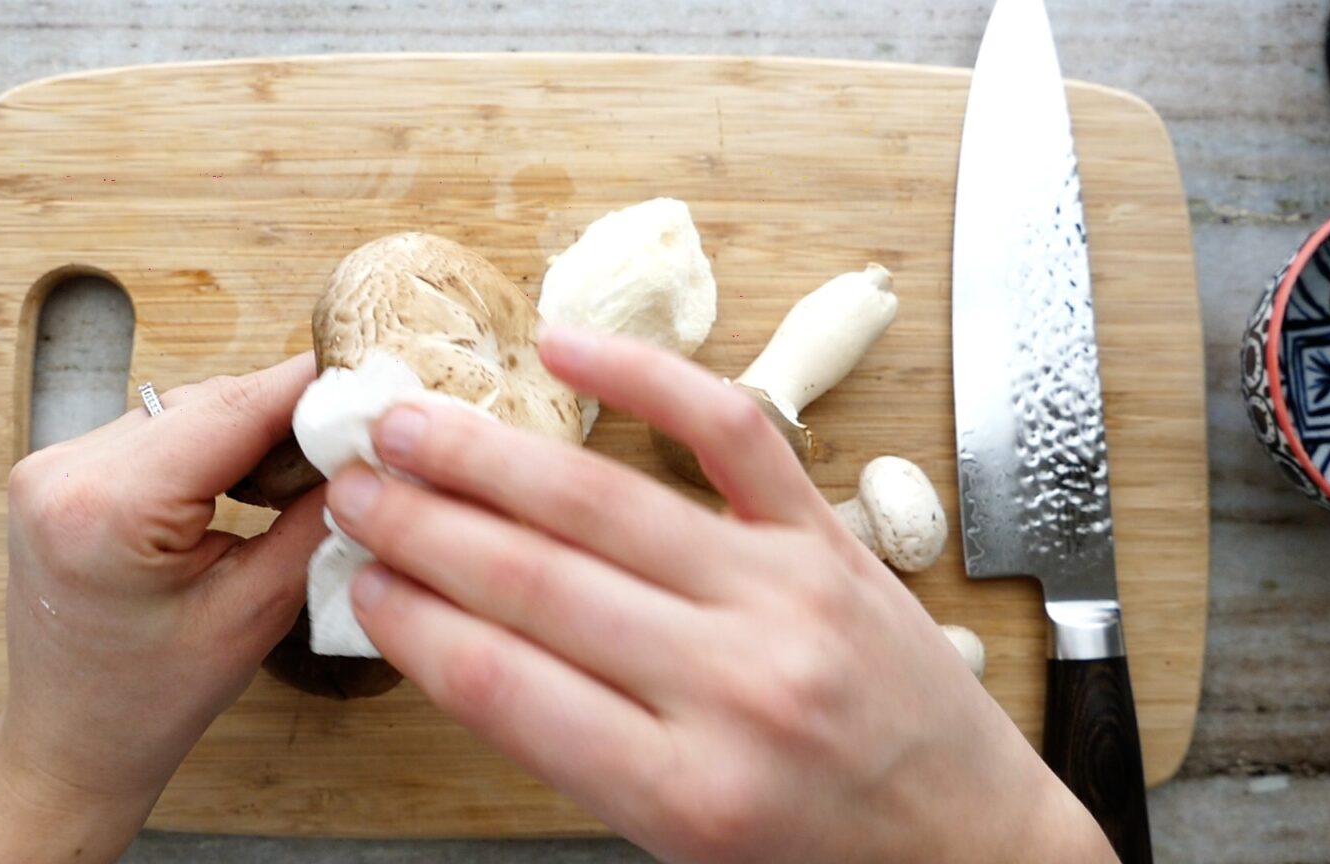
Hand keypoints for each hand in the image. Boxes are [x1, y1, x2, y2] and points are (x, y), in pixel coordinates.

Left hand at [0, 354, 328, 862]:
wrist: (72, 742)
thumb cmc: (157, 698)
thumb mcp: (258, 611)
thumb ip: (314, 519)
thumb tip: (364, 451)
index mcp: (109, 508)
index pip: (232, 409)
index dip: (309, 384)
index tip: (372, 369)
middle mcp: (64, 470)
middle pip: (208, 401)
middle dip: (285, 410)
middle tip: (355, 432)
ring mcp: (51, 464)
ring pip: (184, 408)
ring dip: (248, 426)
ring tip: (304, 466)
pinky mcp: (57, 470)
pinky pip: (155, 429)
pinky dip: (210, 443)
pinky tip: (247, 477)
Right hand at [327, 329, 1115, 863]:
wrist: (976, 852)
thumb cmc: (821, 860)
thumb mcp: (681, 846)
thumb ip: (579, 749)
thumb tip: (464, 644)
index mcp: (685, 793)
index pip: (506, 687)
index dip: (414, 625)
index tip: (360, 582)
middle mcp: (734, 687)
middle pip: (536, 582)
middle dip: (423, 527)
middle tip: (353, 487)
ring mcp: (787, 597)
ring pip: (605, 504)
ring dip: (489, 458)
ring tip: (410, 426)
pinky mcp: (830, 541)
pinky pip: (733, 433)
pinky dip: (646, 378)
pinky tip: (566, 347)